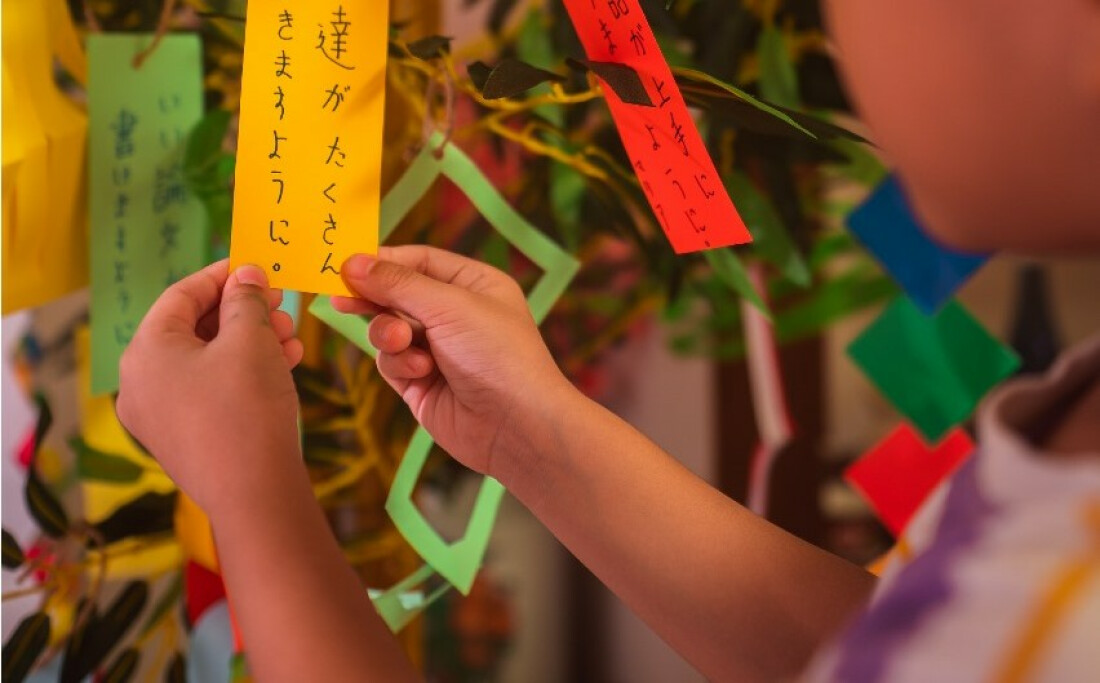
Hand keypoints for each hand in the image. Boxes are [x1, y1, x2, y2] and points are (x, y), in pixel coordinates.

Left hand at [116, 260, 304, 516]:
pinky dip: (241, 373)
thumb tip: (245, 275)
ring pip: (205, 361)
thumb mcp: (251, 340)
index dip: (223, 275)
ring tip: (291, 338)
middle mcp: (140, 381)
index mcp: (145, 349)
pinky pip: (208, 390)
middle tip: (282, 306)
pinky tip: (282, 367)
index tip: (257, 267)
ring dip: (249, 342)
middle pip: (193, 328)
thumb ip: (246, 300)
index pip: (181, 294)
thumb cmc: (247, 407)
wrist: (254, 494)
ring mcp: (157, 414)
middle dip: (242, 313)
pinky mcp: (180, 439)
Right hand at [333, 247, 577, 478]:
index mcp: (473, 284)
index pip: (418, 261)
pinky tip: (421, 373)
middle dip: (374, 298)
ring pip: (387, 329)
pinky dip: (399, 364)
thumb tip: (352, 262)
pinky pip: (391, 362)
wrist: (518, 426)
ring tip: (402, 343)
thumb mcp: (450, 307)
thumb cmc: (498, 355)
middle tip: (340, 298)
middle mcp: (455, 314)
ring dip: (389, 335)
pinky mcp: (421, 383)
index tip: (344, 265)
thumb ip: (398, 284)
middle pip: (397, 294)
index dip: (382, 261)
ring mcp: (437, 350)